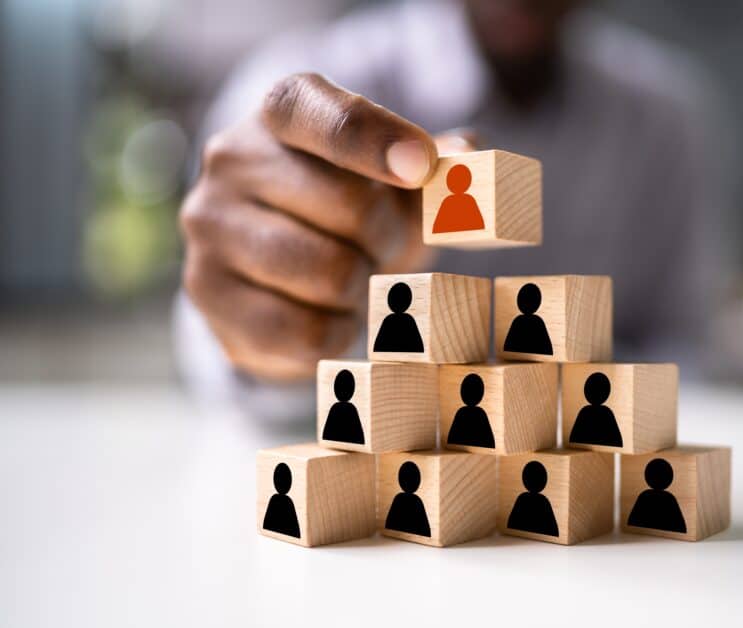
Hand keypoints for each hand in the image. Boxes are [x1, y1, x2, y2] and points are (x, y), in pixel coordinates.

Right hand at [180, 73, 468, 380]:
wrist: (279, 269)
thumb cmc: (351, 211)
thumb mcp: (399, 181)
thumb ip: (438, 165)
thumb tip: (468, 154)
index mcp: (284, 110)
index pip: (329, 117)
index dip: (379, 143)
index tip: (421, 168)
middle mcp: (232, 157)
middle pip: (352, 208)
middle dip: (388, 239)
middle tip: (381, 246)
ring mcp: (210, 225)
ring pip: (329, 274)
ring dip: (361, 289)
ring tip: (349, 278)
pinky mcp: (205, 292)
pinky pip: (302, 331)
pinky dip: (335, 332)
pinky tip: (328, 314)